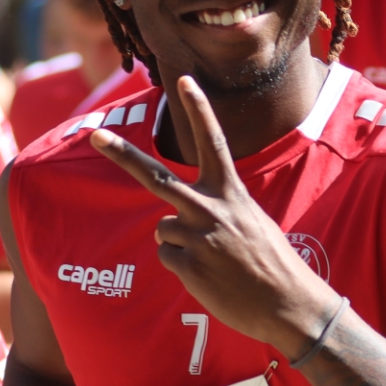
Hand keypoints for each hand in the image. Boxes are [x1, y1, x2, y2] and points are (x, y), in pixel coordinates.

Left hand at [91, 75, 337, 354]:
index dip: (200, 110)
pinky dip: (183, 267)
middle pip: (156, 177)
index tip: (185, 80)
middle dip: (123, 155)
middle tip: (96, 135)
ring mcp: (198, 238)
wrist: (289, 304)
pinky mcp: (189, 267)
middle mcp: (212, 209)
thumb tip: (170, 224)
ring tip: (212, 259)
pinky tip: (209, 276)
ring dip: (179, 243)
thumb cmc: (272, 263)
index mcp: (232, 193)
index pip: (214, 142)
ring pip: (162, 229)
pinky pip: (167, 257)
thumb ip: (215, 211)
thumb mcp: (251, 221)